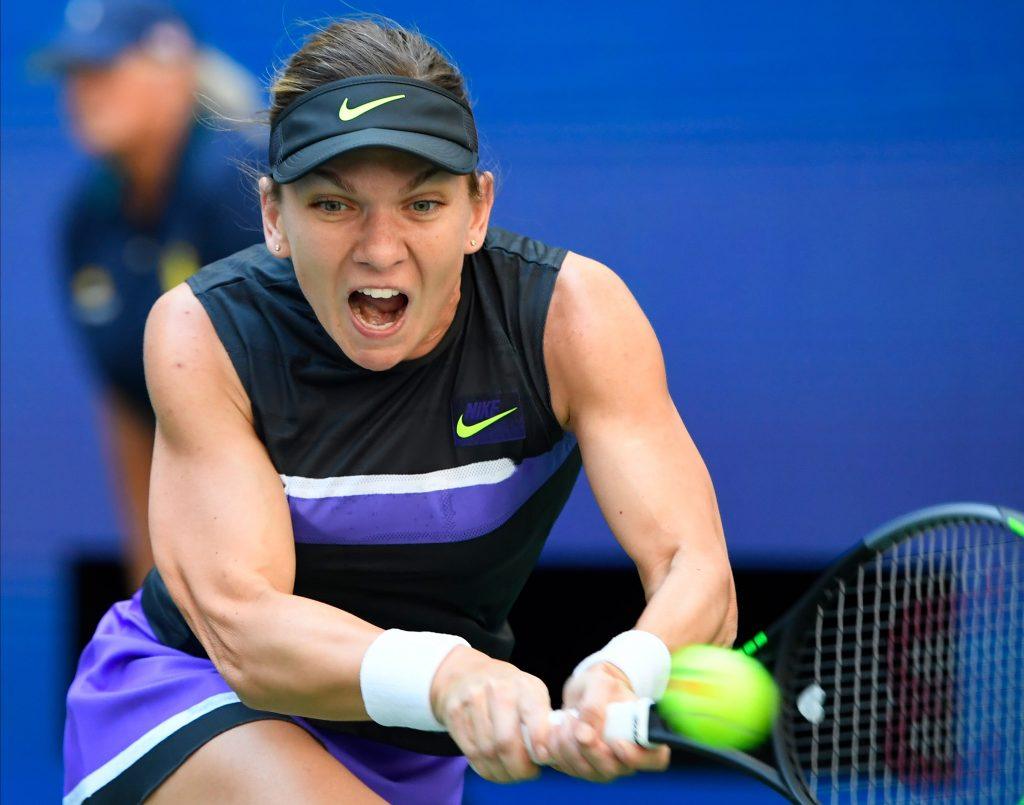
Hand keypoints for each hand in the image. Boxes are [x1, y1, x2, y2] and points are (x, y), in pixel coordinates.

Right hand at [430, 646, 552, 782]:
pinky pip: (470, 753)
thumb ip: (543, 719)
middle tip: (528, 774)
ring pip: (487, 751)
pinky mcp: (454, 713)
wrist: (466, 673)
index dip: (539, 740)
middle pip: (505, 742)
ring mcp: (472, 700)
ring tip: (512, 774)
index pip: (533, 713)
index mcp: (522, 684)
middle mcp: (496, 689)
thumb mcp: (530, 692)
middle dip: (519, 768)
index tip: (543, 758)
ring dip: (502, 772)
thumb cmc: (508, 689)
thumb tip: (551, 753)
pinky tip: (495, 769)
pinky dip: (485, 769)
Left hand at [546, 662, 669, 781]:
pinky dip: (556, 750)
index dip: (637, 757)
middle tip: (573, 719)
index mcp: (643, 736)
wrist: (587, 690)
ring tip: (563, 717)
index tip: (617, 743)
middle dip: (588, 748)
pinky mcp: (581, 767)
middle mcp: (626, 758)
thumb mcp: (600, 684)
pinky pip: (567, 768)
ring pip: (586, 771)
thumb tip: (584, 735)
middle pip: (611, 769)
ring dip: (568, 746)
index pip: (655, 760)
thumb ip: (594, 707)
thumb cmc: (601, 685)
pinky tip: (555, 730)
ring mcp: (604, 765)